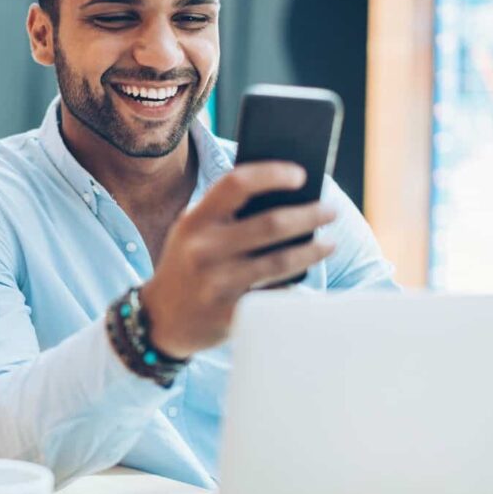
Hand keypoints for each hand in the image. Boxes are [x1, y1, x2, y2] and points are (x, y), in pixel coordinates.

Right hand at [140, 162, 336, 358]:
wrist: (161, 318)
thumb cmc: (188, 264)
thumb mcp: (192, 232)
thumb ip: (224, 213)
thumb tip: (285, 197)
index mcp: (195, 221)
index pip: (236, 184)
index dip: (272, 174)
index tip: (300, 175)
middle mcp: (203, 249)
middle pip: (271, 224)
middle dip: (310, 215)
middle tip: (331, 210)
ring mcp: (216, 283)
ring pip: (280, 261)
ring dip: (313, 250)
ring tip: (329, 243)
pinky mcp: (229, 313)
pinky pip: (275, 295)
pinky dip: (295, 284)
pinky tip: (306, 275)